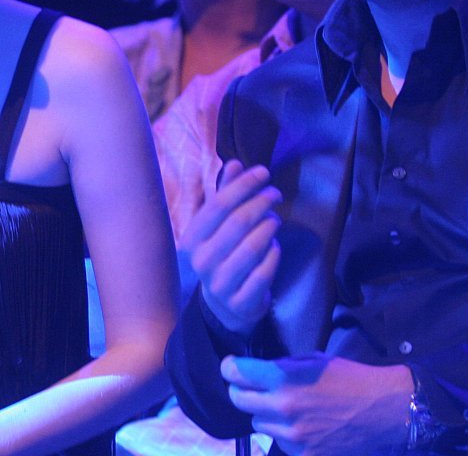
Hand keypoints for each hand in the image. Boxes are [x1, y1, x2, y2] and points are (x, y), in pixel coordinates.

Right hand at [177, 160, 281, 334]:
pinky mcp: (241, 301)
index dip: (244, 185)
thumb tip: (235, 163)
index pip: (219, 204)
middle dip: (261, 203)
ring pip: (253, 247)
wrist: (225, 304)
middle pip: (238, 223)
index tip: (264, 172)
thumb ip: (225, 194)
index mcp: (192, 239)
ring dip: (269, 227)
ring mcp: (220, 284)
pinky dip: (273, 254)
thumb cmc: (222, 253)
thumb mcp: (218, 225)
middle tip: (275, 194)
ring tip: (275, 220)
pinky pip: (264, 271)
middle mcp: (202, 261)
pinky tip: (275, 246)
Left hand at [221, 354, 410, 455]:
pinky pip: (279, 441)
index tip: (231, 367)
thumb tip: (257, 370)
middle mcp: (283, 407)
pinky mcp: (304, 454)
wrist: (383, 409)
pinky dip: (286, 434)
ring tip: (288, 408)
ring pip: (258, 423)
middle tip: (251, 387)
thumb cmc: (350, 378)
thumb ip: (282, 366)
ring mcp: (292, 434)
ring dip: (266, 414)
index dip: (230, 368)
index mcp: (284, 378)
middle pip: (238, 400)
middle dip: (242, 391)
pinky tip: (304, 426)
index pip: (236, 373)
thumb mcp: (313, 360)